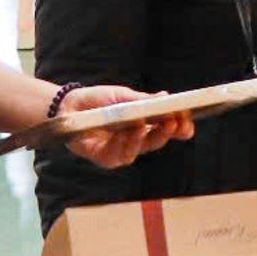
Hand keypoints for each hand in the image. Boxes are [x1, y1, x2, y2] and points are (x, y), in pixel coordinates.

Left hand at [57, 84, 196, 169]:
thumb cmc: (97, 100)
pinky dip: (124, 144)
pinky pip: (119, 155)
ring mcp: (121, 151)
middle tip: (174, 122)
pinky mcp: (105, 158)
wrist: (68, 106)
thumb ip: (143, 101)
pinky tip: (127, 133)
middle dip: (167, 133)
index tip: (188, 122)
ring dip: (144, 137)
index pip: (167, 129)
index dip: (179, 128)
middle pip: (156, 141)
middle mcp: (135, 140)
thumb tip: (166, 97)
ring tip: (145, 124)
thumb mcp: (122, 97)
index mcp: (144, 125)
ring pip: (139, 150)